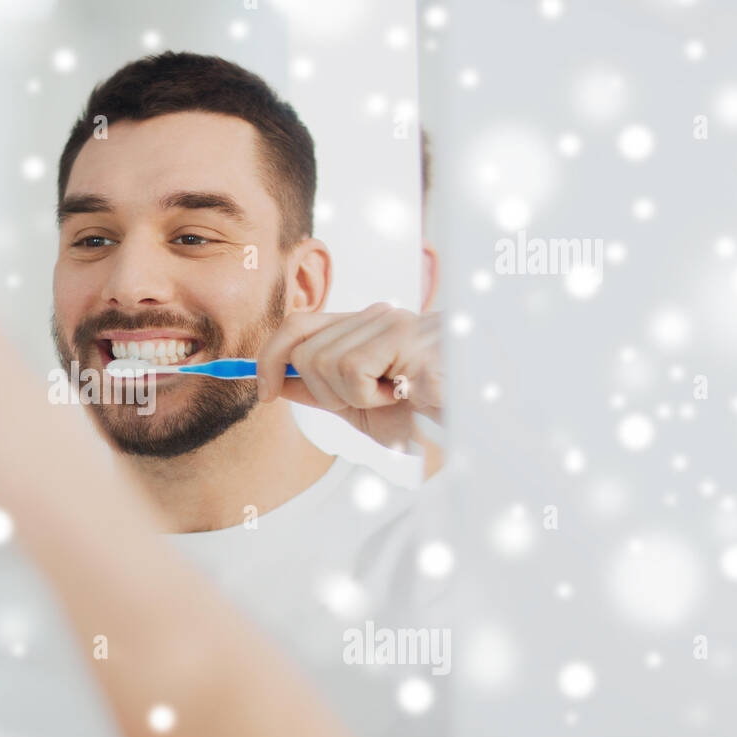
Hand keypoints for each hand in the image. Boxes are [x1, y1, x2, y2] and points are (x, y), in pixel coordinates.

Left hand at [255, 303, 441, 450]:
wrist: (474, 420)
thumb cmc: (426, 412)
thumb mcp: (361, 406)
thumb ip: (320, 390)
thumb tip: (276, 382)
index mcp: (362, 328)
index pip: (297, 325)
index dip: (269, 357)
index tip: (263, 392)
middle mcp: (374, 316)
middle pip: (302, 348)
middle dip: (322, 391)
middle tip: (364, 401)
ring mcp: (389, 321)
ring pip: (321, 361)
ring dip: (351, 395)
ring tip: (392, 395)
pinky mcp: (404, 335)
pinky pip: (350, 368)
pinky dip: (369, 395)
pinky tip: (401, 393)